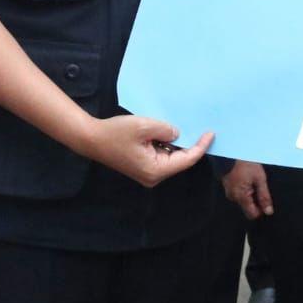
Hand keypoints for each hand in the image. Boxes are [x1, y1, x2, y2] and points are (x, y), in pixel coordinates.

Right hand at [78, 115, 213, 187]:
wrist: (91, 139)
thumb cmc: (116, 133)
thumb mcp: (144, 126)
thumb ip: (166, 129)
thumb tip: (178, 133)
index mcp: (156, 171)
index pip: (186, 160)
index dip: (201, 146)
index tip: (211, 133)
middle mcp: (154, 176)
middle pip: (179, 160)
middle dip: (189, 144)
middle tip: (201, 127)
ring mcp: (147, 173)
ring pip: (170, 157)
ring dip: (176, 143)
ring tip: (184, 126)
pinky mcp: (142, 165)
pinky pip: (161, 155)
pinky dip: (166, 143)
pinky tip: (167, 131)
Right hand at [223, 160, 273, 219]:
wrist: (230, 152)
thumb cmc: (245, 164)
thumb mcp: (259, 179)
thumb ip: (264, 196)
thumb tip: (268, 211)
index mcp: (241, 197)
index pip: (252, 215)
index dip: (261, 209)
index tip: (264, 198)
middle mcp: (233, 198)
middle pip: (248, 207)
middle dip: (255, 199)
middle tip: (258, 185)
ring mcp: (229, 192)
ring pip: (243, 200)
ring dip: (249, 193)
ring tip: (251, 179)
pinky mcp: (227, 187)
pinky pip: (238, 193)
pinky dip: (243, 189)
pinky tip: (246, 178)